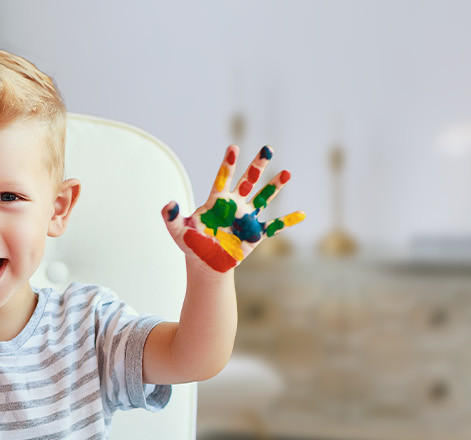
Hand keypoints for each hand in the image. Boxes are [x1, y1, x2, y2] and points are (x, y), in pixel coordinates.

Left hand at [165, 146, 304, 272]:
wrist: (206, 262)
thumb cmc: (191, 244)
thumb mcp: (178, 231)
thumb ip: (172, 217)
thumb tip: (168, 204)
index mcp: (217, 202)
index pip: (223, 178)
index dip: (228, 164)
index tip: (233, 147)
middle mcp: (234, 205)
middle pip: (248, 181)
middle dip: (257, 166)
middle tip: (268, 148)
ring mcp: (247, 218)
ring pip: (263, 198)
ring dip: (275, 186)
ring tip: (286, 172)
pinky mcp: (256, 234)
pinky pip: (274, 226)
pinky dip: (287, 221)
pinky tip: (302, 214)